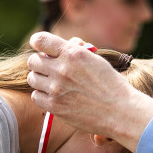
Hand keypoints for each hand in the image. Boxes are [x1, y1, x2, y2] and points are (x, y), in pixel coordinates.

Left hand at [27, 32, 152, 152]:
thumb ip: (76, 50)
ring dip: (40, 80)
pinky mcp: (55, 106)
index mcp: (73, 53)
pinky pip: (36, 96)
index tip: (40, 48)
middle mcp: (62, 69)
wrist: (120, 112)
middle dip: (40, 63)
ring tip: (53, 84)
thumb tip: (63, 44)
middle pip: (32, 61)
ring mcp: (56, 88)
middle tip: (49, 70)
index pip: (40, 40)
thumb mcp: (96, 60)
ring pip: (32, 78)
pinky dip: (42, 95)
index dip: (37, 43)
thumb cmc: (111, 84)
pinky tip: (54, 96)